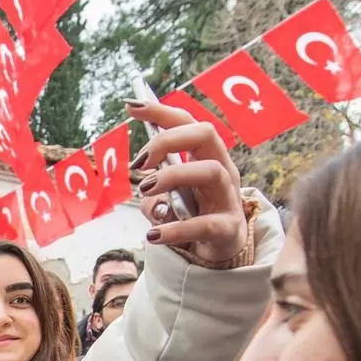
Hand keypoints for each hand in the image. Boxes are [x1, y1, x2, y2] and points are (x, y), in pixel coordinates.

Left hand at [124, 99, 251, 270]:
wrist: (221, 253)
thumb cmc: (194, 217)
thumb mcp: (169, 201)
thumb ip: (155, 194)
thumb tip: (147, 192)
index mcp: (207, 157)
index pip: (189, 123)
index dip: (161, 112)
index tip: (131, 107)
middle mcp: (223, 171)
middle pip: (206, 135)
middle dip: (168, 139)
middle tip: (140, 162)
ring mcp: (229, 199)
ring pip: (211, 172)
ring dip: (173, 176)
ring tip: (145, 190)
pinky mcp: (228, 229)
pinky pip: (205, 224)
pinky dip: (176, 229)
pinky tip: (153, 234)